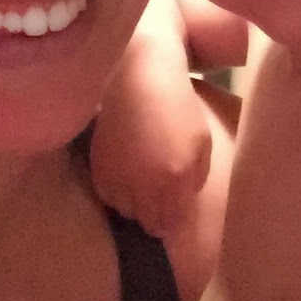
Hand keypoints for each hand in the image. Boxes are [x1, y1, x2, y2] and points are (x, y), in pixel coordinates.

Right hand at [91, 55, 211, 237]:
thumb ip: (197, 178)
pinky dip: (116, 190)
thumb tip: (184, 200)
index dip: (174, 220)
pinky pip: (107, 194)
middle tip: (160, 196)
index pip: (170, 224)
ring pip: (125, 210)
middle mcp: (143, 185)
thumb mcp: (202, 141)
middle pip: (147, 223)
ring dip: (135, 204)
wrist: (138, 76)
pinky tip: (125, 174)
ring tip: (142, 184)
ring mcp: (117, 176)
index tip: (175, 209)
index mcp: (174, 179)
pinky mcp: (97, 165)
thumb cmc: (178, 105)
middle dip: (155, 215)